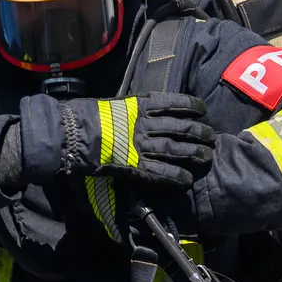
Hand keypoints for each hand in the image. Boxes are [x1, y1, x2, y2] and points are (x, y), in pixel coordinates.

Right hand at [20, 93, 215, 189]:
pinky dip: (176, 175)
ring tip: (207, 157)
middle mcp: (145, 123)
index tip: (202, 110)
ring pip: (177, 149)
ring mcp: (141, 145)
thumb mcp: (115, 104)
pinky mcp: (134, 165)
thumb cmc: (87, 116)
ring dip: (195, 153)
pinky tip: (187, 179)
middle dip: (200, 132)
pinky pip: (161, 171)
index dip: (192, 106)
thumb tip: (146, 110)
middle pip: (182, 127)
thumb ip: (133, 108)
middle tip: (211, 137)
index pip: (175, 102)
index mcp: (141, 105)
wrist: (70, 132)